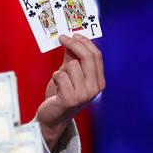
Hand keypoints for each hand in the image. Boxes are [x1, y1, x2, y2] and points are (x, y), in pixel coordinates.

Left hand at [36, 34, 104, 150]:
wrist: (53, 117)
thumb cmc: (61, 93)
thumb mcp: (70, 74)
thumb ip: (73, 58)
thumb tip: (72, 38)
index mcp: (99, 82)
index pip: (96, 56)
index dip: (85, 42)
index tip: (73, 34)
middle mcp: (95, 89)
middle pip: (88, 57)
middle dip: (74, 44)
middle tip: (62, 37)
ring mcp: (84, 95)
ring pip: (71, 65)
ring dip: (61, 69)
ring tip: (60, 80)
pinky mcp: (70, 99)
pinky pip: (60, 75)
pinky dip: (55, 77)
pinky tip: (56, 87)